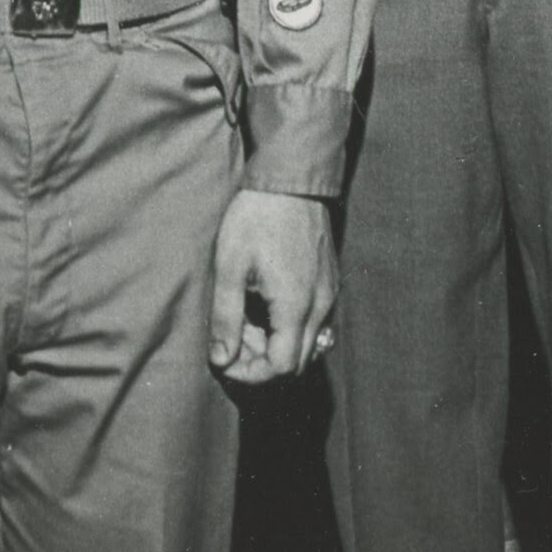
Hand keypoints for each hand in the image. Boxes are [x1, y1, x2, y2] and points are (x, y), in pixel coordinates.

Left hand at [208, 190, 337, 384]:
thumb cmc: (256, 218)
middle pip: (296, 361)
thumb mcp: (230, 267)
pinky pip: (315, 322)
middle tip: (232, 337)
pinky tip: (265, 304)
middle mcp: (321, 306)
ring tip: (246, 319)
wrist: (291, 178)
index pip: (280, 367)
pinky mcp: (330, 282)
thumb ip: (227, 317)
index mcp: (296, 307)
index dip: (250, 373)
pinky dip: (289, 326)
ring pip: (307, 342)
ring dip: (276, 344)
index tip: (224, 359)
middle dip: (261, 360)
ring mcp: (329, 294)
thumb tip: (222, 359)